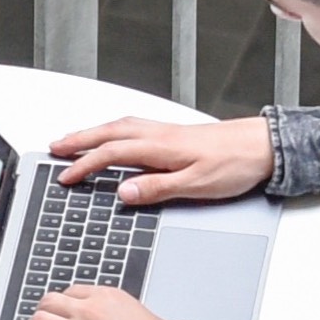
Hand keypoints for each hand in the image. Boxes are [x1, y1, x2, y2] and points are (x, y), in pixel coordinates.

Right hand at [48, 112, 271, 205]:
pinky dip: (114, 130)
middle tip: (54, 147)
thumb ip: (157, 188)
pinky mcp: (175, 134)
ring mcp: (166, 131)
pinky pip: (133, 127)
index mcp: (160, 147)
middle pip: (109, 133)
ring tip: (74, 140)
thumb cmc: (235, 164)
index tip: (65, 176)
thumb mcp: (196, 185)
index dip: (85, 165)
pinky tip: (114, 137)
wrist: (264, 146)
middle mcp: (159, 134)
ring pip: (120, 127)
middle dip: (79, 140)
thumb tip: (124, 193)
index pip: (112, 154)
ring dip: (94, 132)